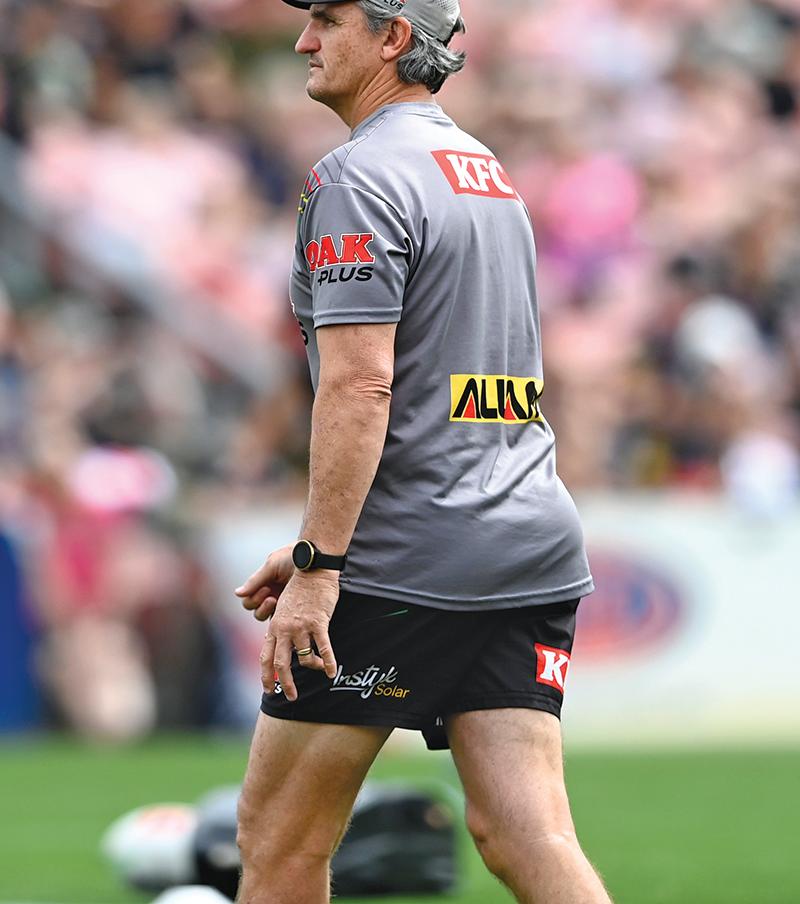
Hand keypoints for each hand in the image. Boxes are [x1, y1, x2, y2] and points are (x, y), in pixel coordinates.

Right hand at [235, 544, 293, 621]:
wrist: (315, 555)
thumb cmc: (292, 557)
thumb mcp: (272, 565)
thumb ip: (255, 580)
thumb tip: (237, 593)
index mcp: (263, 585)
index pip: (249, 601)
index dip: (254, 599)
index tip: (266, 589)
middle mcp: (271, 595)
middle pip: (257, 613)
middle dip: (262, 607)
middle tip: (273, 598)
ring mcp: (284, 603)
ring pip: (270, 620)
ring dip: (272, 613)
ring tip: (281, 603)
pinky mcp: (297, 609)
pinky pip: (287, 622)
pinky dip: (285, 624)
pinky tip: (289, 620)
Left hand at [259, 570, 338, 700]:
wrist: (312, 571)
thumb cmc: (299, 590)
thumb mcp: (282, 608)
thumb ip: (279, 628)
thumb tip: (279, 644)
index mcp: (274, 626)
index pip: (266, 656)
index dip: (266, 675)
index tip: (269, 689)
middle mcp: (285, 629)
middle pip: (281, 663)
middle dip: (286, 683)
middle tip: (291, 697)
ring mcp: (301, 626)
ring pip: (305, 657)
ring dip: (313, 668)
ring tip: (320, 670)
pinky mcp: (318, 622)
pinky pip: (324, 648)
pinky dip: (328, 662)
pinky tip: (332, 671)